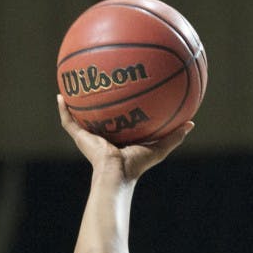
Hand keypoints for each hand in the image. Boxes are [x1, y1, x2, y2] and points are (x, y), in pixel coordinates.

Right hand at [57, 94, 192, 181]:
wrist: (116, 174)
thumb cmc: (137, 165)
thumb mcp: (159, 148)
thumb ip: (174, 136)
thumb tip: (192, 123)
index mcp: (120, 136)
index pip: (121, 117)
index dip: (123, 104)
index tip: (125, 88)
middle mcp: (104, 134)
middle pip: (100, 113)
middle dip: (99, 98)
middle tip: (99, 78)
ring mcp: (90, 136)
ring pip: (81, 115)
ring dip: (76, 101)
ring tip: (74, 81)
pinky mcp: (80, 138)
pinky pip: (68, 121)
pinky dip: (63, 110)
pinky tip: (61, 95)